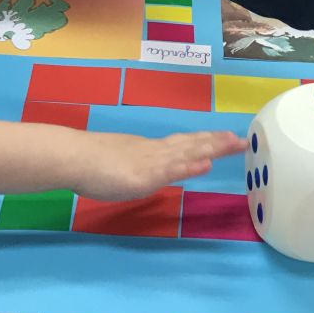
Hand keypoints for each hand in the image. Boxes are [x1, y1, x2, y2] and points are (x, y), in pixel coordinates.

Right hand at [69, 130, 246, 200]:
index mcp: (150, 149)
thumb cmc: (88, 163)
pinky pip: (170, 170)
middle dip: (219, 142)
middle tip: (243, 140)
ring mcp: (150, 161)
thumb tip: (150, 169)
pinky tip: (206, 163)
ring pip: (187, 152)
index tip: (228, 137)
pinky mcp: (142, 175)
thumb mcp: (122, 165)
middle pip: (192, 143)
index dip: (207, 140)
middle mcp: (155, 151)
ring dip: (213, 147)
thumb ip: (139, 167)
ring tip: (235, 144)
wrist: (69, 157)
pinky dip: (189, 165)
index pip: (184, 142)